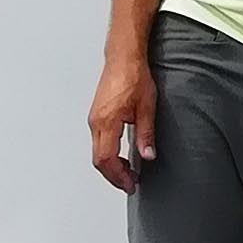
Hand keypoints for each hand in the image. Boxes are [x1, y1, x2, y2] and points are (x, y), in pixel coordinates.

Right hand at [90, 53, 156, 194]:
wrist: (123, 58)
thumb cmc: (134, 77)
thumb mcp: (146, 107)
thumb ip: (146, 134)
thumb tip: (148, 156)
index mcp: (107, 122)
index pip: (107, 159)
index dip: (118, 176)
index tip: (130, 184)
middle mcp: (96, 122)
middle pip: (98, 160)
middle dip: (114, 176)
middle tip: (130, 183)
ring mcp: (94, 119)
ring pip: (97, 152)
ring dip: (111, 166)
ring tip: (129, 172)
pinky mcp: (96, 115)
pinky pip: (98, 142)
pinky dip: (108, 154)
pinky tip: (121, 156)